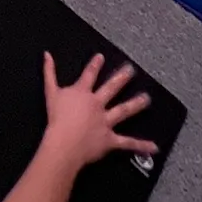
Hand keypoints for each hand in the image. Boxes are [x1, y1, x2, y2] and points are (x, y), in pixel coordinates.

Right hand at [41, 53, 156, 168]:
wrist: (64, 142)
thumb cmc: (56, 118)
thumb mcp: (50, 92)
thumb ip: (49, 72)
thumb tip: (47, 55)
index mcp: (83, 93)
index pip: (90, 75)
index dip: (95, 65)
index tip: (101, 57)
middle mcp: (97, 104)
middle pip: (111, 88)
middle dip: (122, 78)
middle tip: (131, 69)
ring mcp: (105, 121)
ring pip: (123, 111)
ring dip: (136, 104)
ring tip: (147, 98)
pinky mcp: (110, 139)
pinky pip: (127, 142)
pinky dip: (141, 145)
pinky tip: (154, 146)